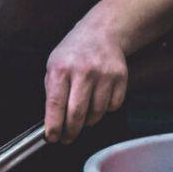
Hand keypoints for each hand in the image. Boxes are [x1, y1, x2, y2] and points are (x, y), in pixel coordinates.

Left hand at [44, 21, 128, 143]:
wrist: (100, 33)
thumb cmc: (73, 53)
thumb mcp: (53, 67)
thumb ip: (52, 93)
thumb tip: (51, 122)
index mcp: (61, 69)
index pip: (56, 105)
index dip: (54, 126)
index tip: (52, 137)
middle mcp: (83, 71)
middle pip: (77, 113)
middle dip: (70, 132)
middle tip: (67, 138)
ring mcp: (104, 74)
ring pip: (96, 113)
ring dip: (88, 121)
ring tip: (82, 116)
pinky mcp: (121, 77)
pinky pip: (113, 106)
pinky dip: (105, 110)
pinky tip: (98, 101)